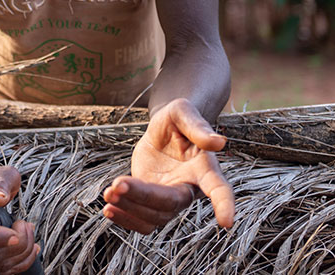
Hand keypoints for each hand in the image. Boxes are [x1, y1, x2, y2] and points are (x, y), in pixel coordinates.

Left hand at [102, 97, 233, 233]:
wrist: (163, 130)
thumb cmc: (178, 119)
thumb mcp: (183, 112)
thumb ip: (198, 126)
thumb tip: (218, 143)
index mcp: (204, 168)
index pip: (219, 188)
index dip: (224, 204)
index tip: (226, 222)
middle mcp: (189, 188)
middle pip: (171, 203)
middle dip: (143, 196)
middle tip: (117, 183)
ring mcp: (170, 198)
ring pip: (154, 217)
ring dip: (129, 209)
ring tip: (109, 193)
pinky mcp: (151, 202)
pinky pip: (142, 222)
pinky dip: (125, 219)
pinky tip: (108, 208)